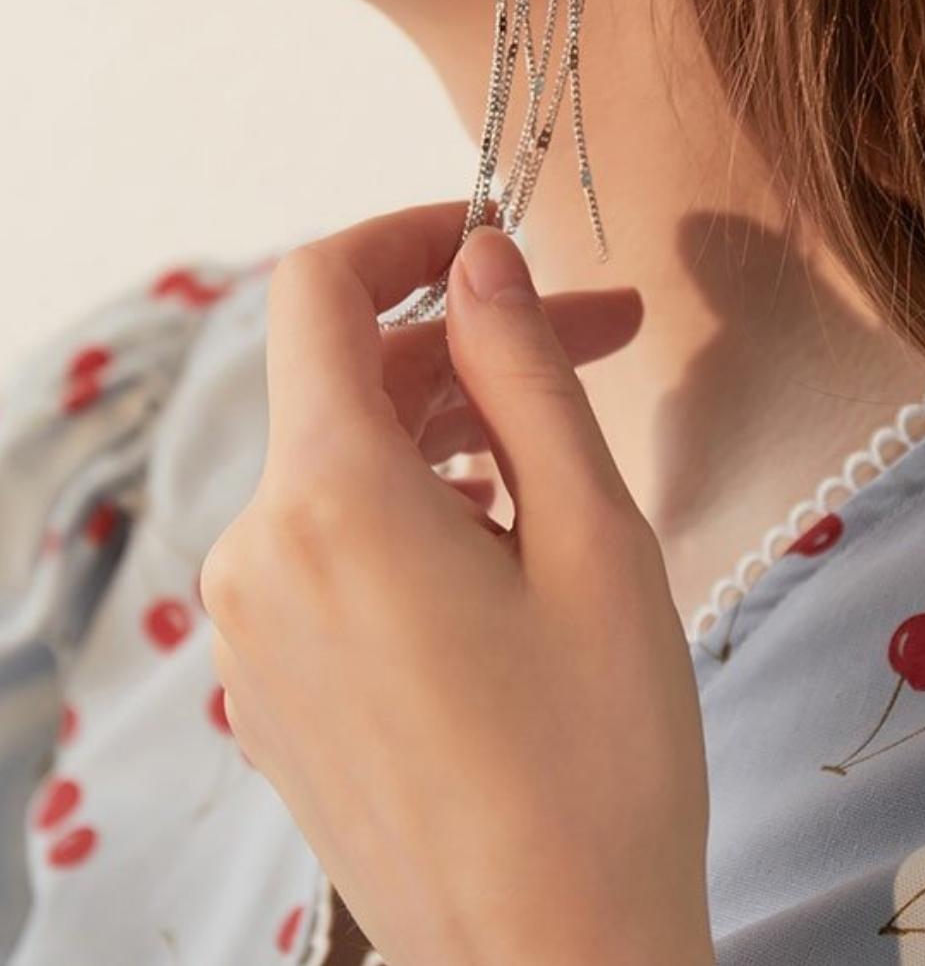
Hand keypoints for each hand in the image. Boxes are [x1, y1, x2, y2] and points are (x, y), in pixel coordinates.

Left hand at [199, 201, 714, 965]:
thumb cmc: (597, 761)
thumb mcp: (591, 536)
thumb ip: (525, 370)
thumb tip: (481, 254)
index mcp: (328, 500)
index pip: (315, 290)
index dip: (402, 234)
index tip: (493, 233)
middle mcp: (257, 553)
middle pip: (346, 383)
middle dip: (467, 345)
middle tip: (601, 340)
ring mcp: (252, 630)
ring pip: (341, 467)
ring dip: (447, 432)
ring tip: (563, 475)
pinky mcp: (271, 686)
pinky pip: (326, 549)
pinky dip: (408, 511)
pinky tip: (502, 558)